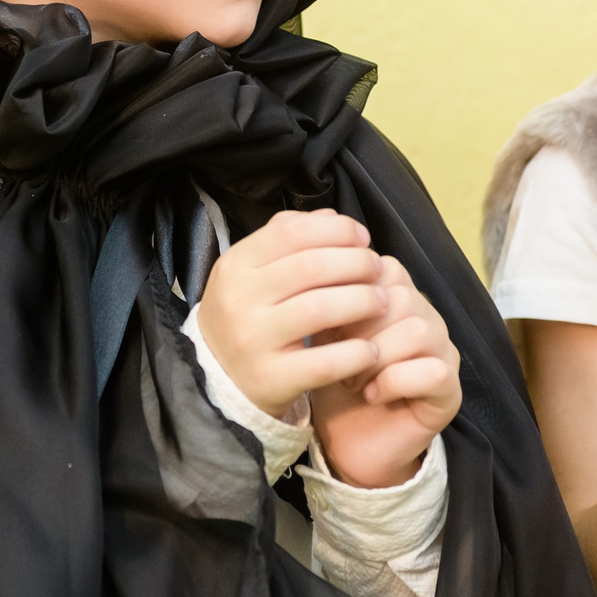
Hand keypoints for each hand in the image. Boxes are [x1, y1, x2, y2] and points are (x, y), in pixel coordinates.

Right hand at [194, 209, 387, 417]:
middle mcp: (240, 300)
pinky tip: (372, 349)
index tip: (363, 238)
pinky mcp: (272, 379)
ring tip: (382, 301)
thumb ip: (287, 238)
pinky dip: (357, 353)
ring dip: (364, 300)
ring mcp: (254, 340)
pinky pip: (325, 363)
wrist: (215, 379)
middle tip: (378, 269)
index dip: (336, 230)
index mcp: (236, 265)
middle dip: (357, 263)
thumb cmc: (247, 316)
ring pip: (321, 309)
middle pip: (312, 266)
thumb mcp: (251, 272)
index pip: (291, 232)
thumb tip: (331, 217)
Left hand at [310, 255, 461, 487]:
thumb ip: (331, 302)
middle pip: (403, 298)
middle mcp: (428, 319)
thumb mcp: (327, 337)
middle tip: (341, 358)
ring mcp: (444, 353)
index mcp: (400, 298)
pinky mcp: (450, 390)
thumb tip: (320, 274)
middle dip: (363, 330)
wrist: (347, 443)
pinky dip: (396, 382)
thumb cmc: (336, 384)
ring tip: (355, 380)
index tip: (330, 327)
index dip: (352, 294)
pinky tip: (375, 394)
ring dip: (377, 357)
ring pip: (419, 331)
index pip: (385, 269)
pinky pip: (433, 371)